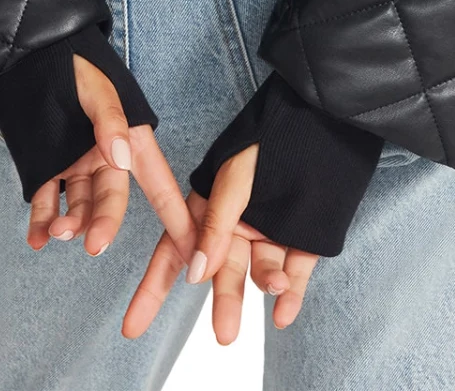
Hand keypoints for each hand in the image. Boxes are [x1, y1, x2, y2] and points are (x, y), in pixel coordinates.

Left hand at [25, 54, 196, 261]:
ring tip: (55, 231)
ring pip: (79, 206)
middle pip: (111, 201)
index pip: (158, 185)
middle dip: (104, 225)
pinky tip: (36, 238)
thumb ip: (110, 120)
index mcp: (130, 141)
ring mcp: (77, 166)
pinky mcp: (48, 168)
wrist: (32, 57)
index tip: (191, 251)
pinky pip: (48, 200)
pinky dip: (41, 221)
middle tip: (94, 245)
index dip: (176, 217)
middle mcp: (106, 159)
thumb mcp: (98, 86)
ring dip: (70, 223)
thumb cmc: (77, 65)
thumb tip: (120, 157)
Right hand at [123, 145, 318, 343]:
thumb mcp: (235, 176)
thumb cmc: (269, 138)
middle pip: (223, 271)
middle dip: (225, 302)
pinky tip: (285, 312)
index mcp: (208, 206)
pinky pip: (295, 272)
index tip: (132, 327)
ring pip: (261, 270)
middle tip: (225, 335)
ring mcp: (269, 233)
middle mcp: (236, 225)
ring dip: (266, 283)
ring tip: (274, 285)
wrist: (323, 119)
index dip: (154, 288)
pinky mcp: (303, 238)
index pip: (174, 252)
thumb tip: (195, 273)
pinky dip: (291, 294)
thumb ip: (216, 224)